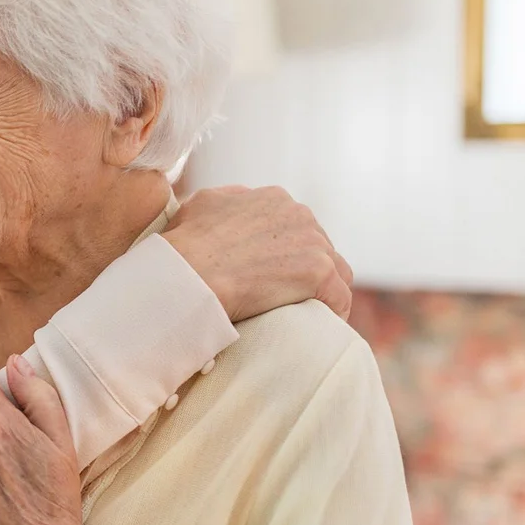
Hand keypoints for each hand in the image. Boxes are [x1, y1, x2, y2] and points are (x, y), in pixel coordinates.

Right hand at [163, 186, 353, 320]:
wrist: (188, 273)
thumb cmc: (184, 245)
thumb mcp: (201, 204)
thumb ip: (227, 201)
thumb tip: (234, 205)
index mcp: (273, 198)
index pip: (296, 226)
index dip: (287, 251)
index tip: (274, 271)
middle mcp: (298, 213)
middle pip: (318, 246)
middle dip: (305, 269)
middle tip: (287, 296)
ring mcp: (312, 241)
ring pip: (336, 270)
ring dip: (323, 290)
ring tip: (307, 313)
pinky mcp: (319, 271)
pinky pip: (340, 297)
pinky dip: (332, 312)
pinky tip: (321, 326)